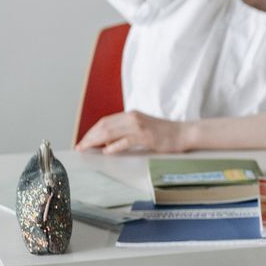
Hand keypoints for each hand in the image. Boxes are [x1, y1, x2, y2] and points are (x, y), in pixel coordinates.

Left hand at [76, 109, 190, 153]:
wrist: (184, 133)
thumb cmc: (165, 133)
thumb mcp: (143, 128)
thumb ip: (126, 132)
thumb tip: (107, 142)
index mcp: (131, 115)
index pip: (105, 121)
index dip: (91, 131)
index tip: (83, 141)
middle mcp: (133, 118)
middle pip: (104, 126)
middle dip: (89, 137)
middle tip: (80, 147)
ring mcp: (139, 126)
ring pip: (111, 132)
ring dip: (96, 141)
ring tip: (86, 149)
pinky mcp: (146, 136)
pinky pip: (126, 141)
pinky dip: (114, 146)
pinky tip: (106, 151)